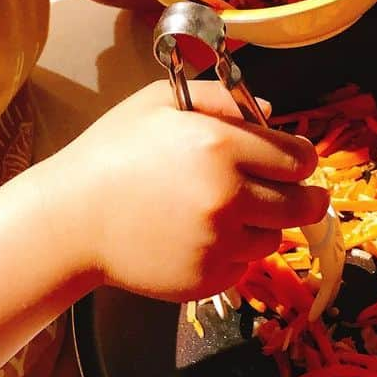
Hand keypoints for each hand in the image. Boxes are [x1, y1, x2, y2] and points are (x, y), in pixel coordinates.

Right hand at [57, 80, 327, 300]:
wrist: (70, 221)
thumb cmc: (111, 154)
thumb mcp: (159, 103)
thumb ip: (219, 98)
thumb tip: (271, 112)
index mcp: (220, 146)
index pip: (297, 158)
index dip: (301, 158)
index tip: (295, 161)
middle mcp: (228, 197)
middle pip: (302, 204)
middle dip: (306, 197)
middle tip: (304, 195)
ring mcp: (219, 243)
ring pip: (275, 238)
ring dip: (265, 226)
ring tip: (232, 213)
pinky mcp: (207, 279)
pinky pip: (244, 266)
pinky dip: (234, 254)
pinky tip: (202, 237)